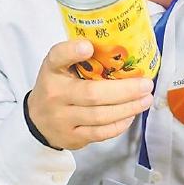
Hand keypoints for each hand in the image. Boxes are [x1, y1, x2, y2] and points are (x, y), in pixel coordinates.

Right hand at [27, 40, 154, 150]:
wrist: (37, 120)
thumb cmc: (56, 87)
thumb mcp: (59, 67)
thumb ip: (78, 56)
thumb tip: (118, 46)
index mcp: (52, 71)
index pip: (57, 58)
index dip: (72, 52)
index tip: (88, 47)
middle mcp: (54, 95)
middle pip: (92, 94)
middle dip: (124, 90)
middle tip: (146, 84)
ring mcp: (62, 119)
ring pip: (100, 116)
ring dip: (128, 108)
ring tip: (145, 100)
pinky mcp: (72, 137)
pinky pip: (100, 133)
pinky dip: (119, 124)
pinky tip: (131, 114)